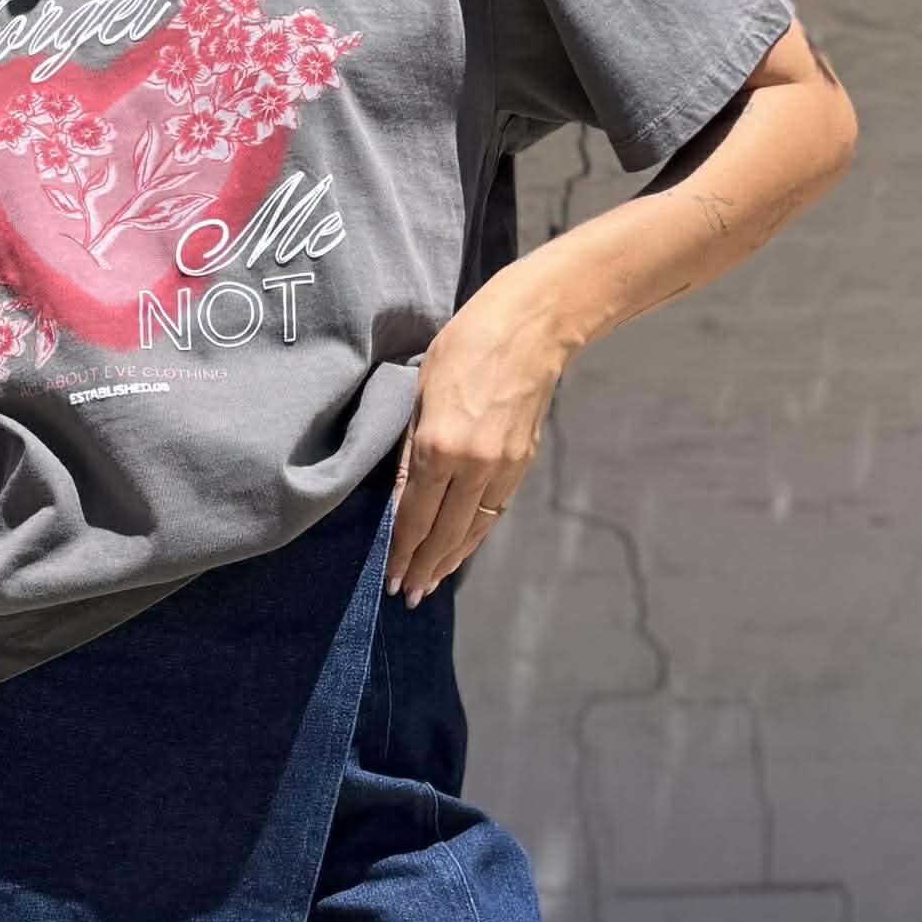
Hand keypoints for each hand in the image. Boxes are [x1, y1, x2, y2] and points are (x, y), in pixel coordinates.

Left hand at [386, 287, 565, 603]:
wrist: (533, 326)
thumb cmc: (467, 344)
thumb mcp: (420, 389)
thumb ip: (410, 447)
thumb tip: (400, 495)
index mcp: (439, 445)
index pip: (413, 515)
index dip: (399, 550)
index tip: (388, 577)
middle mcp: (473, 465)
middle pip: (443, 533)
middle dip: (422, 568)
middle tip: (406, 595)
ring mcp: (502, 467)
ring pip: (472, 529)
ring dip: (449, 561)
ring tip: (429, 585)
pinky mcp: (521, 463)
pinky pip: (492, 512)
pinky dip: (474, 537)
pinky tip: (460, 550)